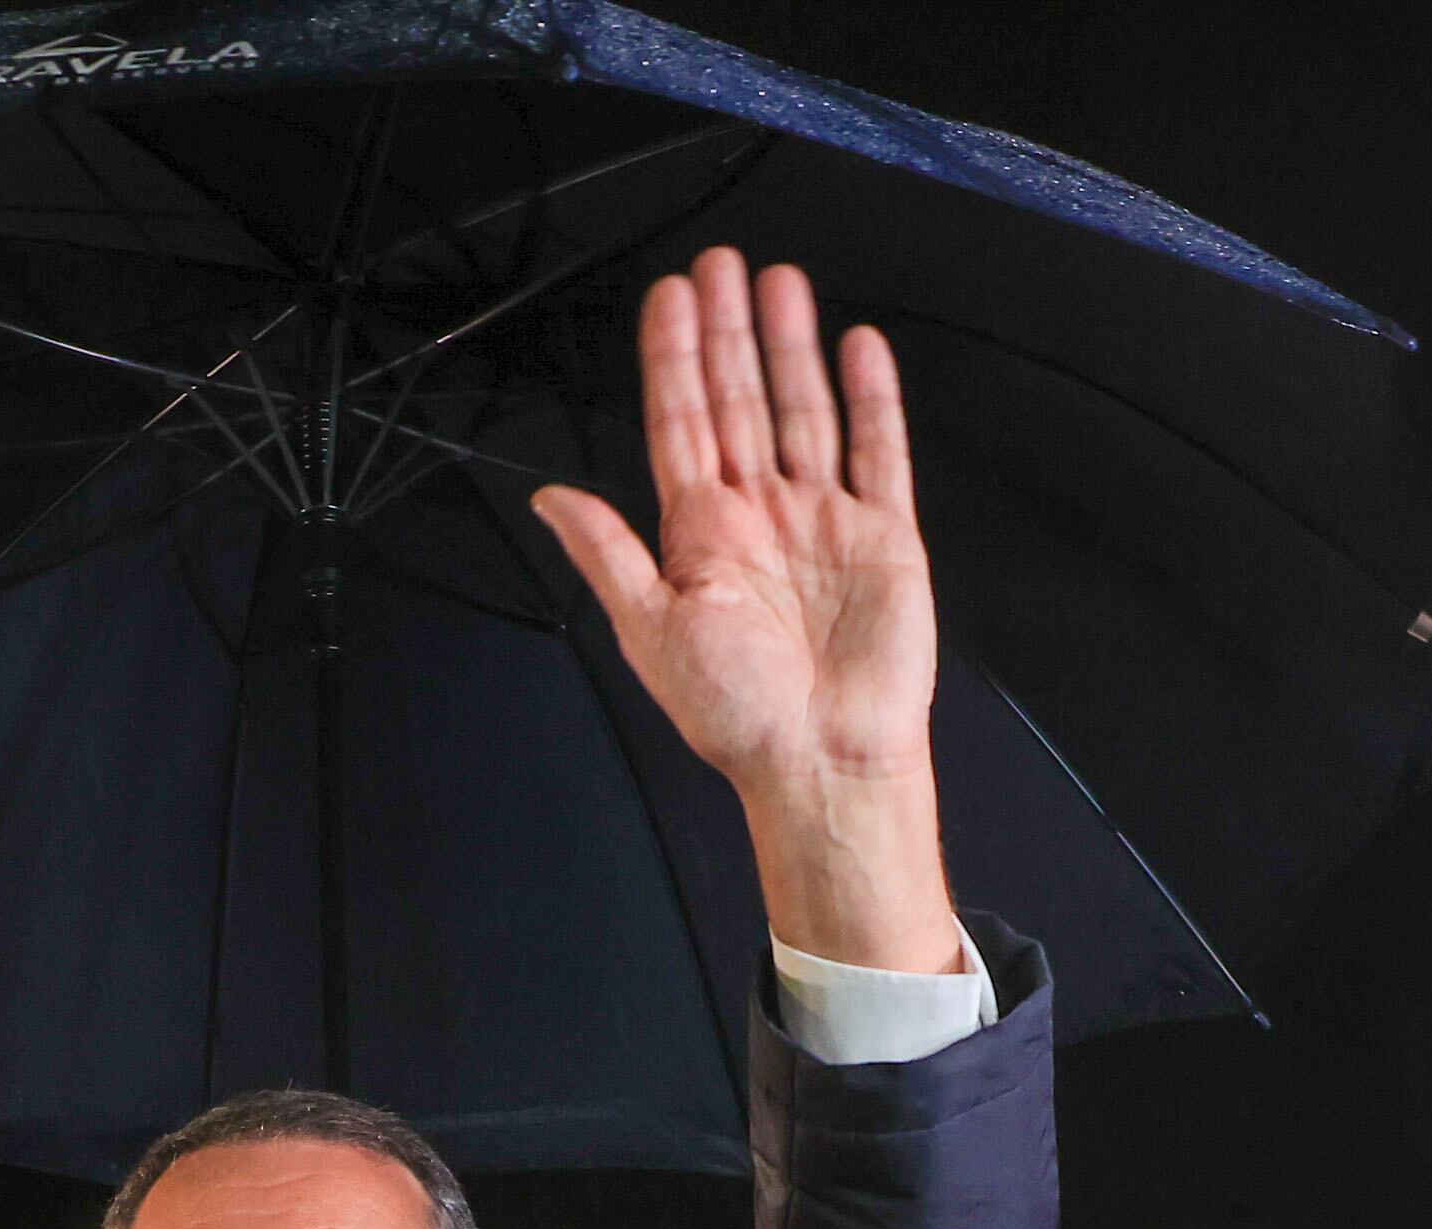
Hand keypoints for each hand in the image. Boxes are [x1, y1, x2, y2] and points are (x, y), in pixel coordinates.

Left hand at [530, 247, 961, 974]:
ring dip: (791, 347)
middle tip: (721, 262)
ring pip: (804, 411)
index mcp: (701, 535)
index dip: (675, 357)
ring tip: (780, 282)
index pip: (683, 422)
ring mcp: (823, 520)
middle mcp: (760, 517)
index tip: (670, 296)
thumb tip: (548, 498)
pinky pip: (879, 452)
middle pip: (741, 400)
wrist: (822, 762)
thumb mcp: (650, 629)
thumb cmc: (737, 715)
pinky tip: (857, 347)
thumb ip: (607, 554)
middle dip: (729, 330)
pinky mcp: (883, 537)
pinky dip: (872, 399)